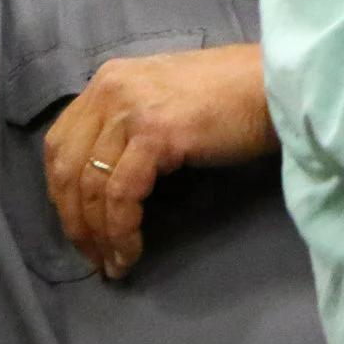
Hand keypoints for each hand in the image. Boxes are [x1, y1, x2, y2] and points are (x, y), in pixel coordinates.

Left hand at [41, 44, 274, 278]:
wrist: (282, 83)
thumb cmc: (237, 95)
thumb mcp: (166, 99)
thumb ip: (132, 123)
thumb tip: (110, 178)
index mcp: (110, 79)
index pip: (61, 142)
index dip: (62, 193)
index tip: (80, 226)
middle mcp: (110, 89)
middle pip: (66, 167)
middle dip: (74, 221)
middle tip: (93, 255)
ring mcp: (131, 109)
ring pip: (90, 186)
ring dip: (97, 234)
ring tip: (113, 264)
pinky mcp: (155, 133)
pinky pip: (122, 196)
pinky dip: (121, 231)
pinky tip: (131, 252)